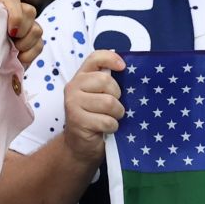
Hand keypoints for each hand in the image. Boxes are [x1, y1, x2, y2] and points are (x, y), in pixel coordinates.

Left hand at [0, 0, 42, 65]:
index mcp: (4, 6)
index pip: (13, 0)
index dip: (15, 15)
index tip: (10, 31)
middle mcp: (19, 13)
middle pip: (30, 11)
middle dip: (21, 29)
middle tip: (11, 39)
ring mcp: (30, 27)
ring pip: (37, 30)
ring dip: (25, 43)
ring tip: (13, 49)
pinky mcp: (36, 42)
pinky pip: (39, 45)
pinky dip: (29, 54)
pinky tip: (19, 58)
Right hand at [62, 50, 125, 165]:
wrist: (80, 146)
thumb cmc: (96, 118)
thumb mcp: (101, 96)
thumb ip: (108, 83)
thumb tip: (132, 74)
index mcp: (81, 77)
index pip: (95, 58)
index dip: (111, 58)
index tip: (123, 67)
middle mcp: (73, 87)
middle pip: (105, 81)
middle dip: (117, 96)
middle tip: (114, 107)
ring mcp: (73, 104)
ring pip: (108, 102)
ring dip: (116, 114)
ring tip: (111, 118)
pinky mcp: (77, 121)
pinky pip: (106, 121)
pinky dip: (112, 127)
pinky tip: (105, 129)